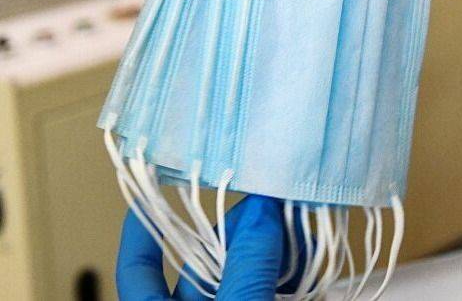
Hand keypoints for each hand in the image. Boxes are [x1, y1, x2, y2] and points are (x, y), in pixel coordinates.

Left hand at [117, 195, 302, 299]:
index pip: (138, 268)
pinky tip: (309, 259)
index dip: (144, 227)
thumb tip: (261, 210)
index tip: (157, 185)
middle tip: (274, 206)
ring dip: (275, 250)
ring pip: (247, 275)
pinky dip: (290, 274)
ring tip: (302, 233)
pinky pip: (275, 290)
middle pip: (207, 265)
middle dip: (243, 233)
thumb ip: (246, 269)